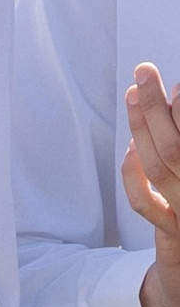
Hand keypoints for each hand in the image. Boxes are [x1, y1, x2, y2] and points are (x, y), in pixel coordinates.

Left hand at [122, 64, 179, 306]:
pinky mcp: (174, 235)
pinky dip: (134, 173)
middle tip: (145, 72)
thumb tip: (176, 106)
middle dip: (159, 107)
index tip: (178, 83)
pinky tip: (131, 149)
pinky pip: (145, 203)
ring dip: (143, 129)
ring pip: (161, 167)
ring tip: (135, 95)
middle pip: (178, 146)